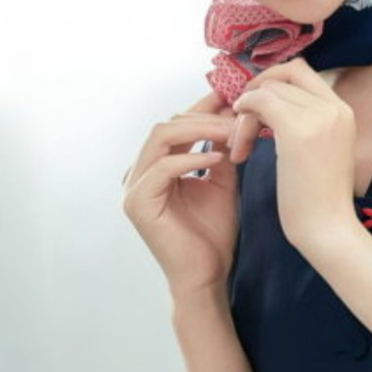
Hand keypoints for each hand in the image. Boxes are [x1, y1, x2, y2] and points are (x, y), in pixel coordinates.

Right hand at [119, 88, 240, 300]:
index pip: (175, 124)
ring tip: (231, 132)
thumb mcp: (222, 182)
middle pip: (167, 125)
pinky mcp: (137, 203)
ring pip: (160, 137)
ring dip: (199, 130)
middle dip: (205, 115)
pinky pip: (162, 167)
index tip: (232, 95)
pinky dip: (191, 158)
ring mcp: (133, 187)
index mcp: (155, 166)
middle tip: (238, 112)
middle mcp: (139, 172)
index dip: (202, 106)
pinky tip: (219, 158)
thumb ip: (221, 150)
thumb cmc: (212, 235)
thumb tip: (234, 116)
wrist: (206, 275)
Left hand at [230, 57, 358, 259]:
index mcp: (343, 112)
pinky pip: (260, 101)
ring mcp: (319, 116)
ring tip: (239, 146)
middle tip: (240, 118)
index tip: (256, 106)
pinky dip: (243, 115)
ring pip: (269, 90)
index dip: (273, 82)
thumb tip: (273, 112)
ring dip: (246, 114)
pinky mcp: (297, 130)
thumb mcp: (321, 153)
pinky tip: (238, 143)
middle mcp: (335, 107)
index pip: (302, 74)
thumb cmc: (320, 203)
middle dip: (257, 93)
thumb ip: (308, 126)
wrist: (328, 230)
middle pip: (285, 75)